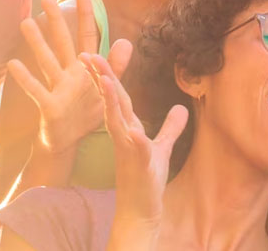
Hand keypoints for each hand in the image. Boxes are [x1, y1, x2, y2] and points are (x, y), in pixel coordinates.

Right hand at [7, 0, 122, 154]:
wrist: (70, 141)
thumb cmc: (87, 113)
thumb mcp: (107, 89)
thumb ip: (115, 66)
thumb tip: (126, 41)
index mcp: (85, 68)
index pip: (88, 36)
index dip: (87, 15)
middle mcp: (69, 73)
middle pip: (63, 42)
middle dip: (56, 20)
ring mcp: (58, 87)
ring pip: (47, 61)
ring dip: (37, 43)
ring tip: (25, 23)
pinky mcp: (49, 105)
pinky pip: (37, 90)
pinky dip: (26, 78)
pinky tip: (13, 64)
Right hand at [88, 53, 187, 223]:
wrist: (141, 210)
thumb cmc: (147, 179)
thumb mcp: (162, 147)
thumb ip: (170, 128)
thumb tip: (180, 108)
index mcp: (128, 128)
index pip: (117, 96)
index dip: (108, 75)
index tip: (94, 55)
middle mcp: (124, 135)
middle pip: (113, 102)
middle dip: (102, 78)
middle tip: (87, 56)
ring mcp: (129, 150)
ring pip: (118, 121)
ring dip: (113, 102)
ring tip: (107, 82)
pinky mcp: (139, 165)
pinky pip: (137, 150)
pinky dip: (137, 140)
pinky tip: (137, 131)